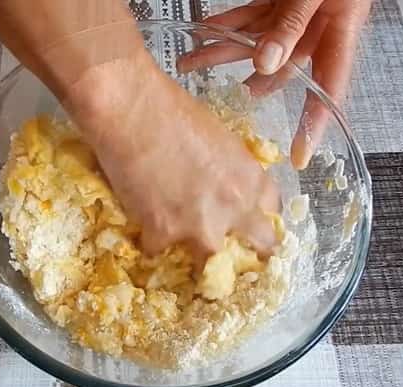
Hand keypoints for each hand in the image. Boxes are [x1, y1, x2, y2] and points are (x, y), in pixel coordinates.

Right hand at [65, 52, 280, 261]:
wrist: (130, 108)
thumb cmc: (171, 109)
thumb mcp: (218, 139)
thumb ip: (230, 171)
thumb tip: (223, 188)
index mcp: (252, 179)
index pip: (272, 212)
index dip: (256, 216)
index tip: (245, 221)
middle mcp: (235, 207)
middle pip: (259, 245)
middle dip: (245, 248)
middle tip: (226, 246)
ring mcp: (200, 225)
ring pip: (208, 261)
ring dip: (193, 252)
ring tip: (175, 239)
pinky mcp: (163, 233)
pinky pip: (159, 251)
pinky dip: (150, 240)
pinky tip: (141, 223)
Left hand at [179, 0, 371, 168]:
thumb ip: (292, 24)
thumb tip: (264, 63)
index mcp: (341, 31)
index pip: (330, 89)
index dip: (316, 125)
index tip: (301, 154)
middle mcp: (321, 26)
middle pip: (285, 66)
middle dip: (253, 84)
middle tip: (226, 99)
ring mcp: (300, 11)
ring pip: (261, 41)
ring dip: (227, 51)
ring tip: (194, 62)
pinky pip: (254, 15)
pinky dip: (231, 23)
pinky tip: (208, 31)